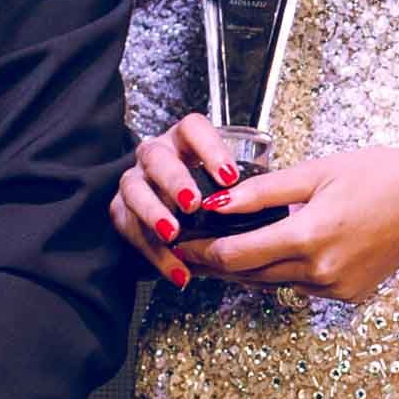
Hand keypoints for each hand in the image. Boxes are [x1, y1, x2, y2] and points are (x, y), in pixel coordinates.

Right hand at [112, 114, 248, 284]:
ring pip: (135, 190)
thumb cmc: (208, 194)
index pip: (193, 129)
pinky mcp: (122, 210)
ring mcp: (135, 181)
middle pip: (157, 158)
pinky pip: (130, 229)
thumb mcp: (226, 184)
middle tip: (193, 204)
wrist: (171, 211)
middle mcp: (156, 156)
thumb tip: (276, 211)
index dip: (210, 150)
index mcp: (184, 141)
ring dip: (154, 213)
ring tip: (174, 235)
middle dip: (175, 180)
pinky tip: (177, 269)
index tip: (229, 177)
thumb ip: (241, 191)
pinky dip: (154, 253)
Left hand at [197, 142, 398, 303]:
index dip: (202, 250)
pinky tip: (268, 254)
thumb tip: (217, 202)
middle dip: (214, 263)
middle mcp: (320, 272)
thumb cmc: (381, 175)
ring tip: (214, 252)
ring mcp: (335, 288)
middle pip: (247, 275)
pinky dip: (280, 273)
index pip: (235, 254)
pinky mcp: (348, 295)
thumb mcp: (317, 172)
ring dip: (244, 269)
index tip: (179, 240)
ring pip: (272, 284)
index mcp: (309, 238)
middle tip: (184, 249)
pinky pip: (300, 287)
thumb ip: (262, 191)